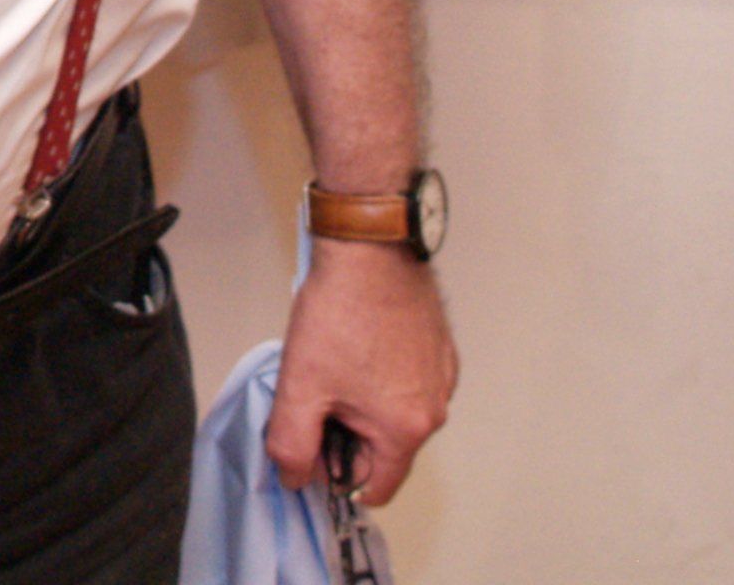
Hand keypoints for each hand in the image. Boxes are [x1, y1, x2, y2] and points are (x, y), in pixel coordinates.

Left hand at [263, 238, 454, 504]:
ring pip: (394, 413)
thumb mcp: (300, 387)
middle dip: (346, 431)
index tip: (311, 438)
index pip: (376, 487)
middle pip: (384, 449)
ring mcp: (441, 377)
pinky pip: (407, 381)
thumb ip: (292, 444)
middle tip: (316, 390)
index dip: (335, 472)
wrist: (369, 248)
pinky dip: (382, 374)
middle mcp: (436, 408)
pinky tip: (356, 341)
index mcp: (407, 429)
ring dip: (362, 401)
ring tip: (334, 360)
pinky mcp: (439, 349)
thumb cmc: (338, 313)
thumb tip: (295, 478)